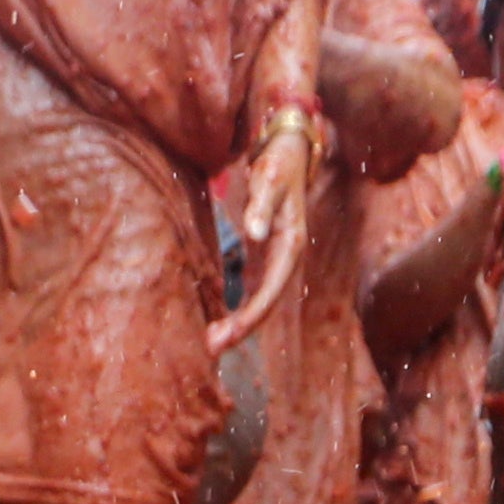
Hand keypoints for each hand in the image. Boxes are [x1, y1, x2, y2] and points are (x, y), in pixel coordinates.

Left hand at [209, 122, 320, 361]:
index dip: (253, 315)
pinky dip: (237, 310)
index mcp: (291, 245)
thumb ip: (261, 206)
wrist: (288, 155)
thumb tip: (255, 233)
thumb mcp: (269, 180)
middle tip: (212, 348)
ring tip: (212, 344)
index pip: (272, 289)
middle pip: (267, 303)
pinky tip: (219, 325)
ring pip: (260, 301)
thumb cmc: (277, 166)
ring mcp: (276, 261)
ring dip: (239, 325)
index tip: (231, 334)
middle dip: (243, 328)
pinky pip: (253, 292)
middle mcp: (287, 258)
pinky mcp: (264, 260)